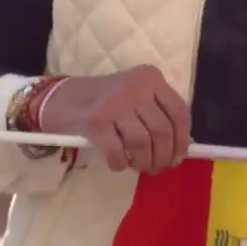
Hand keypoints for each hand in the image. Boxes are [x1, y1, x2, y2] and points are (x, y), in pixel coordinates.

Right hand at [39, 66, 191, 173]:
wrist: (63, 97)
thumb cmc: (107, 100)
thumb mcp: (137, 97)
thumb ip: (158, 114)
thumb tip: (183, 146)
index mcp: (151, 78)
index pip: (179, 111)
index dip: (182, 139)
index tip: (178, 157)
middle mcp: (136, 86)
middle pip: (162, 130)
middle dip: (163, 156)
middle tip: (157, 168)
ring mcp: (115, 103)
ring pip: (142, 142)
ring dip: (144, 162)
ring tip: (140, 167)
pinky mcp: (95, 122)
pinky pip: (117, 152)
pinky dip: (121, 164)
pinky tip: (120, 164)